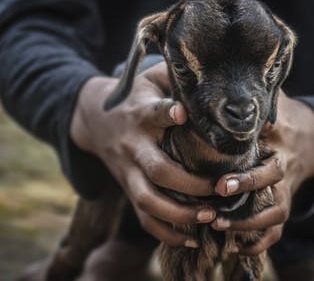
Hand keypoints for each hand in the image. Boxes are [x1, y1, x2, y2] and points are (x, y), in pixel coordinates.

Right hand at [70, 62, 215, 247]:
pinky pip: (142, 217)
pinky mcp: (127, 188)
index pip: (152, 113)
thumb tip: (212, 74)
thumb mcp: (150, 78)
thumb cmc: (136, 96)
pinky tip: (191, 239)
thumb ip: (175, 74)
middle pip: (157, 170)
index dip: (166, 113)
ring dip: (179, 214)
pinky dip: (165, 233)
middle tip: (219, 189)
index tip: (182, 113)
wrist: (94, 118)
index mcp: (141, 114)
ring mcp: (128, 171)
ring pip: (147, 201)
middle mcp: (133, 145)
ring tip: (210, 217)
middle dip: (190, 184)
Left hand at [211, 90, 313, 254]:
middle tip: (219, 196)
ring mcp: (285, 189)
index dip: (248, 178)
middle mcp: (284, 169)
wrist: (311, 136)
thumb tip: (222, 85)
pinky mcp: (282, 203)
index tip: (223, 183)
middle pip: (272, 189)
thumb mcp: (273, 101)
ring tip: (218, 225)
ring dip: (249, 225)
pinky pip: (277, 230)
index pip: (269, 164)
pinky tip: (235, 248)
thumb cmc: (282, 116)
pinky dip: (259, 242)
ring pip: (276, 214)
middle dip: (246, 194)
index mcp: (281, 145)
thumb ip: (254, 97)